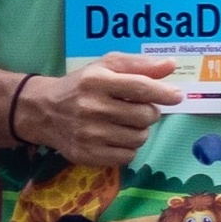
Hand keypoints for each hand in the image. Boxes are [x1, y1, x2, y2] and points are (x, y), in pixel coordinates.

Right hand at [27, 54, 179, 166]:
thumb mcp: (105, 67)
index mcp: (96, 81)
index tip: (177, 96)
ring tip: (126, 123)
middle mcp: (91, 108)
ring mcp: (88, 134)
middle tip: (140, 109)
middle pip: (145, 116)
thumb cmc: (81, 85)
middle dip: (150, 112)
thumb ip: (139, 65)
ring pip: (139, 138)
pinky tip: (116, 137)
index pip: (140, 88)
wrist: (43, 111)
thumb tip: (171, 65)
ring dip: (140, 131)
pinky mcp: (87, 154)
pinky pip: (127, 156)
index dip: (164, 93)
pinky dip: (128, 147)